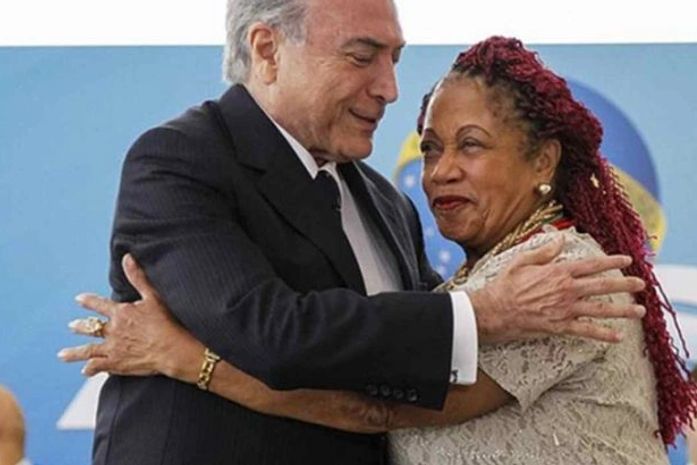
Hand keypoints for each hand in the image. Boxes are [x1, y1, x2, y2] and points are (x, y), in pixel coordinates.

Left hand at [58, 254, 201, 378]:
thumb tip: (127, 257)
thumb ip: (138, 278)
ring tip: (63, 354)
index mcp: (121, 313)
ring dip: (74, 352)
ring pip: (88, 350)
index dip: (88, 301)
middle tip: (72, 326)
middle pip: (91, 327)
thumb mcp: (154, 296)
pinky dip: (90, 368)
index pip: (99, 305)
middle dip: (81, 326)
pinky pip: (98, 366)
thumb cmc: (167, 322)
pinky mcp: (116, 364)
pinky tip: (85, 370)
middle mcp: (113, 330)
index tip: (79, 299)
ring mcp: (113, 348)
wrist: (173, 349)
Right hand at [470, 236, 645, 343]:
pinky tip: (617, 337)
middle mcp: (565, 290)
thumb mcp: (521, 261)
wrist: (493, 311)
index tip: (626, 259)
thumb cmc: (504, 285)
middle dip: (625, 284)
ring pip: (600, 309)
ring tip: (639, 311)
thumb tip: (560, 239)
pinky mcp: (559, 326)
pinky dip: (602, 334)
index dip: (610, 261)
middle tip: (641, 284)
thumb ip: (543, 251)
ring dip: (622, 310)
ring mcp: (564, 309)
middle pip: (601, 286)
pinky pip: (585, 331)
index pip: (590, 265)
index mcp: (557, 272)